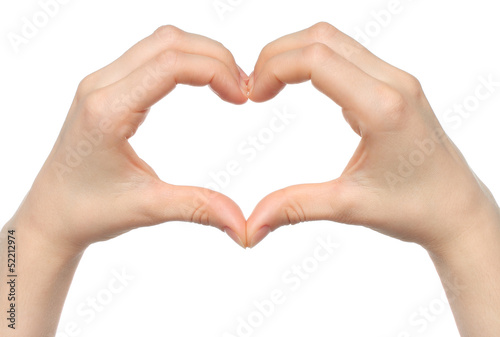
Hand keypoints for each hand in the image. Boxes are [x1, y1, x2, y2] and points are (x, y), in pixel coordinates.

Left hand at [12, 25, 248, 254]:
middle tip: (242, 89)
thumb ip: (198, 208)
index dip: (215, 70)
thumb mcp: (147, 209)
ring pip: (160, 42)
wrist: (52, 212)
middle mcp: (100, 86)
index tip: (242, 97)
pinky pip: (150, 55)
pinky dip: (183, 61)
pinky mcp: (106, 87)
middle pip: (168, 42)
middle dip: (214, 57)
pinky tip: (201, 82)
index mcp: (107, 111)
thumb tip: (243, 226)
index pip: (170, 64)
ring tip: (227, 84)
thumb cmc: (89, 211)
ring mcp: (100, 83)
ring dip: (200, 55)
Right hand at [246, 22, 499, 251]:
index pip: (316, 60)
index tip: (253, 97)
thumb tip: (252, 225)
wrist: (455, 209)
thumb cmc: (413, 208)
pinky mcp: (394, 86)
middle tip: (255, 89)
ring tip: (271, 86)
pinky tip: (300, 88)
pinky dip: (315, 63)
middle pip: (322, 38)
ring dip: (295, 55)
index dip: (274, 69)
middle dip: (277, 55)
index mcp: (383, 108)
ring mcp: (396, 81)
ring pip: (335, 41)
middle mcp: (393, 83)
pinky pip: (348, 56)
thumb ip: (295, 208)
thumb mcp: (349, 207)